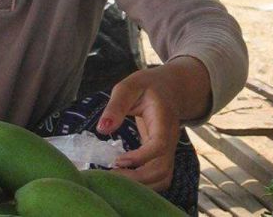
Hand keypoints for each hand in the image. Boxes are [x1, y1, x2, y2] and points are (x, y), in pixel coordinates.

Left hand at [96, 57, 210, 190]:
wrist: (170, 89)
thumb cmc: (148, 86)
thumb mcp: (129, 87)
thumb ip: (116, 106)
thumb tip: (102, 129)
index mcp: (163, 120)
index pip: (159, 145)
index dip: (139, 157)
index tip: (117, 160)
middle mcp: (170, 139)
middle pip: (162, 169)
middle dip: (136, 179)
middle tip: (109, 176)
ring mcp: (169, 150)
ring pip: (163, 179)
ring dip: (140, 186)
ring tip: (114, 180)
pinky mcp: (164, 158)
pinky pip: (159, 179)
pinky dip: (144, 186)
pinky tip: (124, 179)